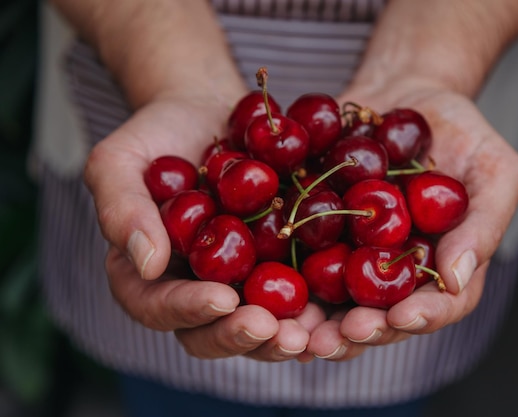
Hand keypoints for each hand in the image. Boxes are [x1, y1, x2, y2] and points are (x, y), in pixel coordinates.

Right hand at [85, 95, 325, 361]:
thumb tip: (147, 262)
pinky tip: (334, 310)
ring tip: (309, 333)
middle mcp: (194, 287)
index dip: (188, 310)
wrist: (210, 111)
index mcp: (147, 274)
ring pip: (256, 325)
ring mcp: (238, 280)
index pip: (158, 306)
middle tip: (271, 328)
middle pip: (209, 332)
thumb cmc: (158, 134)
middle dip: (240, 336)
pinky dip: (313, 309)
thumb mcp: (121, 160)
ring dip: (281, 337)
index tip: (222, 299)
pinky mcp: (277, 265)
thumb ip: (122, 209)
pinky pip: (294, 295)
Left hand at [306, 82, 517, 360]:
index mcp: (442, 265)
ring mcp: (354, 252)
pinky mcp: (319, 230)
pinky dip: (283, 275)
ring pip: (334, 299)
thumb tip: (455, 279)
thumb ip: (483, 224)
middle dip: (356, 332)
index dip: (420, 317)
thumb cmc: (462, 130)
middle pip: (379, 316)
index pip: (438, 306)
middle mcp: (396, 269)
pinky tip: (263, 287)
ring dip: (314, 320)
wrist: (406, 92)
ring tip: (296, 329)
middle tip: (333, 339)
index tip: (399, 317)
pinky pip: (299, 257)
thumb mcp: (495, 169)